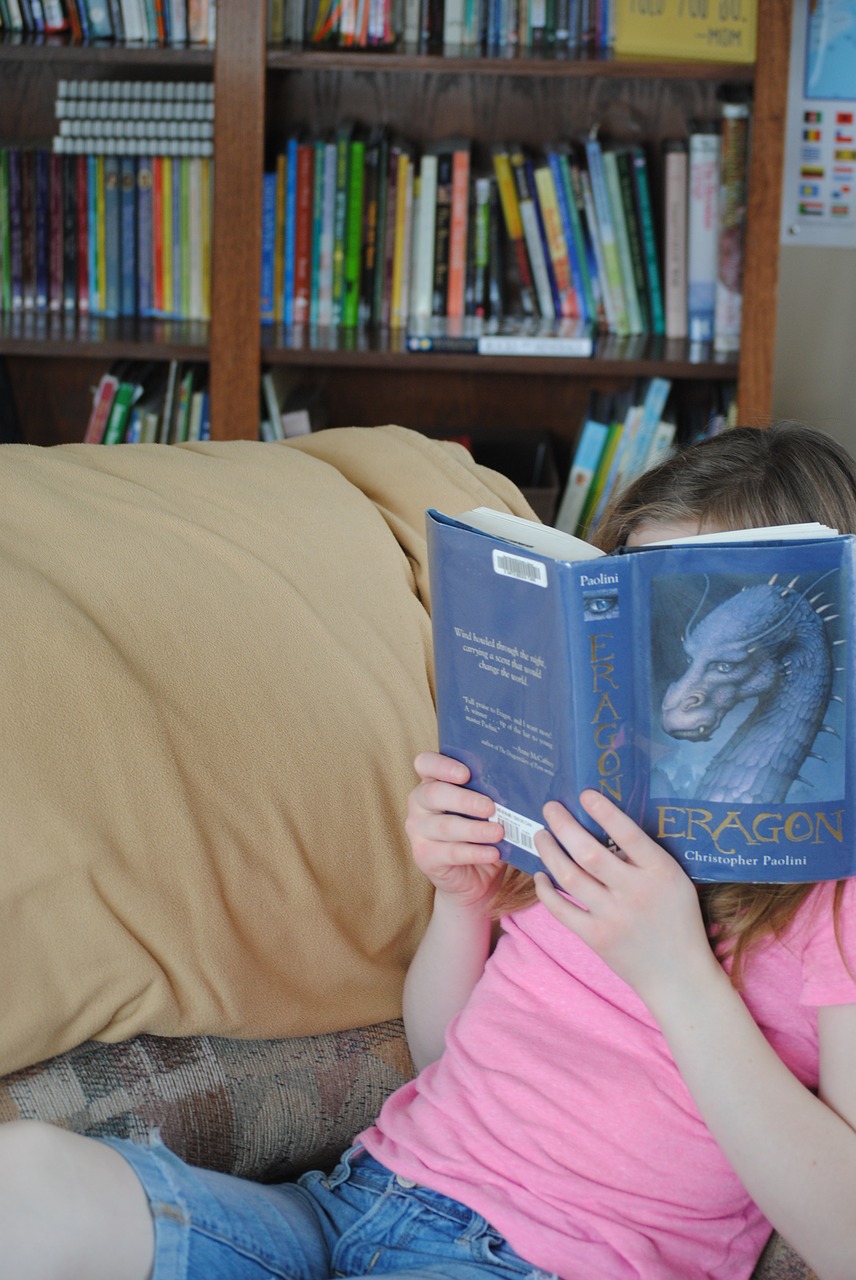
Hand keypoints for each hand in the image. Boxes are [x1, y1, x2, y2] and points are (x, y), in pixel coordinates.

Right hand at [405, 752, 504, 908]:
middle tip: (490, 807)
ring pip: (445, 826)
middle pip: (434, 793)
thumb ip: (492, 795)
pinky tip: (493, 853)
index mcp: (433, 781)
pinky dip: (475, 852)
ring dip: (474, 829)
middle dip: (464, 799)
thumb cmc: (480, 831)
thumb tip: (518, 785)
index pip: (426, 764)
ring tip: (498, 832)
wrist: (474, 876)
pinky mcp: (424, 856)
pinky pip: (450, 852)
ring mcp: (418, 830)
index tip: (466, 773)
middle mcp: (419, 803)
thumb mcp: (486, 810)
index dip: (442, 765)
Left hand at [533, 791, 716, 1008]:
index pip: (629, 834)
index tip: (584, 794)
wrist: (679, 976)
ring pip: (570, 876)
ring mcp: (614, 917)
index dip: (604, 811)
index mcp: (661, 873)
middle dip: (564, 825)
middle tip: (550, 807)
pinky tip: (540, 876)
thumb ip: (645, 858)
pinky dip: (546, 891)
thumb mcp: (675, 881)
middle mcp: (636, 892)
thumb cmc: (678, 920)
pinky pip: (561, 910)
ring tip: (541, 835)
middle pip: (589, 852)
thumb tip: (604, 827)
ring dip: (549, 851)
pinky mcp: (596, 938)